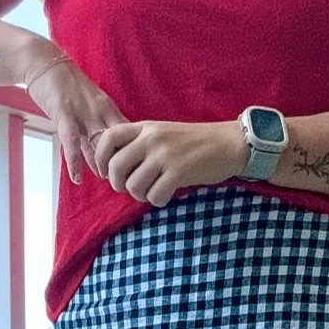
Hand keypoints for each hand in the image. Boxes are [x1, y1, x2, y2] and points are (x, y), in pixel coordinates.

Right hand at [23, 52, 127, 185]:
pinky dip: (75, 161)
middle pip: (119, 141)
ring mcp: (83, 113)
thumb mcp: (87, 108)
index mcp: (109, 109)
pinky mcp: (64, 114)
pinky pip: (72, 141)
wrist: (44, 62)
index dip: (136, 154)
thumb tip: (108, 157)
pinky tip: (77, 178)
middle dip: (125, 161)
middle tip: (130, 180)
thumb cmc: (66, 87)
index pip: (129, 135)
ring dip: (105, 164)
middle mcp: (100, 111)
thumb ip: (96, 132)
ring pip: (100, 142)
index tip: (140, 171)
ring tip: (111, 181)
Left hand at [95, 119, 248, 205]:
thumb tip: (114, 168)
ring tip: (154, 190)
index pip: (108, 138)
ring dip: (141, 195)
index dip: (99, 159)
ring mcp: (165, 155)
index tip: (105, 174)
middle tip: (130, 187)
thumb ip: (139, 143)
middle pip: (115, 167)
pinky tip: (166, 195)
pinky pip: (154, 196)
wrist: (229, 143)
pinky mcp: (179, 172)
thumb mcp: (162, 133)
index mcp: (145, 127)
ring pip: (133, 186)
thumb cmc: (194, 142)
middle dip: (119, 184)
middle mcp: (152, 139)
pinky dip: (158, 201)